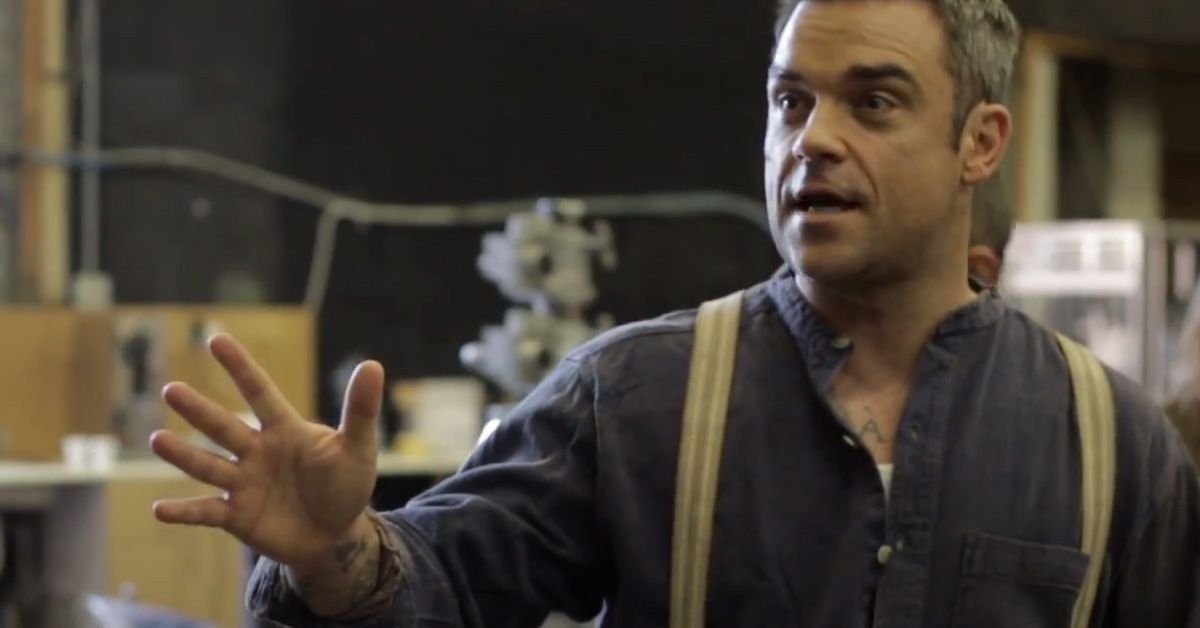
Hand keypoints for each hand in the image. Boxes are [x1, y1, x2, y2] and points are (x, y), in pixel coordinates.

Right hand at [150, 333, 383, 569]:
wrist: (336, 535)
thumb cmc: (346, 485)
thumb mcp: (358, 448)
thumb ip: (361, 410)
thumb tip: (373, 364)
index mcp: (285, 430)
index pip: (260, 393)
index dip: (240, 367)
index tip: (216, 339)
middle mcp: (258, 452)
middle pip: (224, 427)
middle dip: (199, 410)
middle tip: (171, 390)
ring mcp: (244, 484)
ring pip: (208, 466)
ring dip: (183, 455)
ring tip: (157, 439)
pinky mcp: (238, 517)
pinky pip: (207, 512)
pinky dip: (185, 512)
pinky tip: (159, 510)